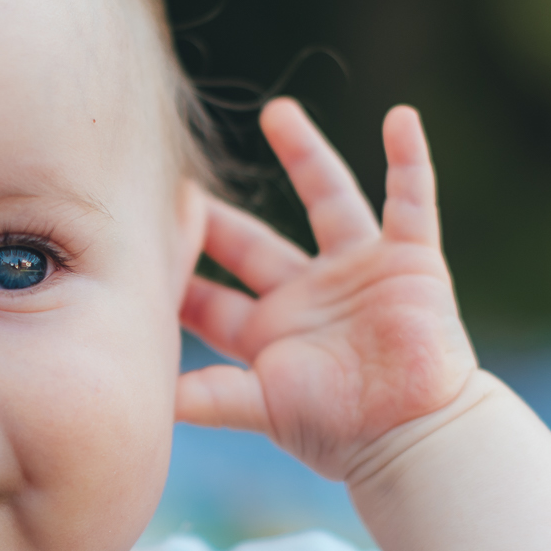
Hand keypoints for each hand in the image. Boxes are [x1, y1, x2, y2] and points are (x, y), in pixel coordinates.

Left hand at [176, 99, 477, 483]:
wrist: (415, 438)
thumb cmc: (341, 433)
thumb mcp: (263, 408)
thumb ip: (208, 396)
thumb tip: (145, 397)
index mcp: (272, 335)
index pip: (212, 301)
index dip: (178, 277)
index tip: (136, 243)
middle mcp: (313, 297)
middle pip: (254, 245)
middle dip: (218, 218)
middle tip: (178, 181)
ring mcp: (362, 274)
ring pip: (329, 200)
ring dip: (305, 156)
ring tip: (276, 112)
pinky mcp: (412, 262)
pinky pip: (413, 200)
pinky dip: (410, 161)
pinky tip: (402, 117)